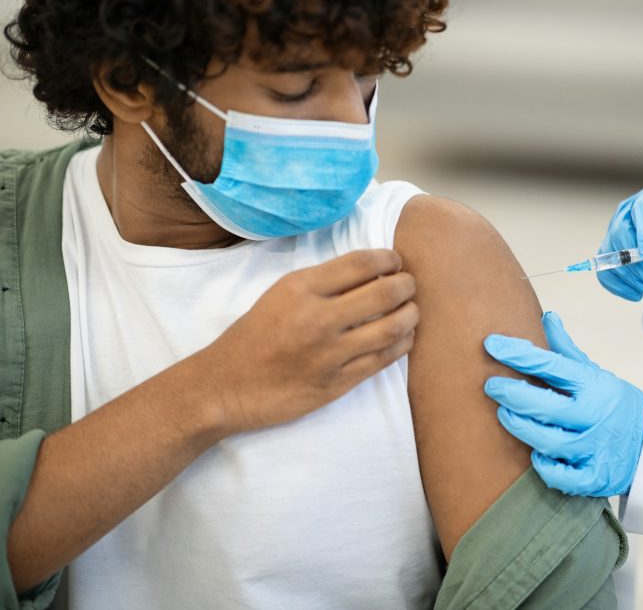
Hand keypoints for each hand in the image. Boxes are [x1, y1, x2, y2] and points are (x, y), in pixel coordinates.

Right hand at [197, 249, 418, 434]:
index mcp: (301, 289)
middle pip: (386, 292)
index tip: (396, 262)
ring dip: (412, 315)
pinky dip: (402, 344)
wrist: (226, 386)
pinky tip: (404, 337)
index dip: (390, 259)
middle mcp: (317, 319)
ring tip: (412, 310)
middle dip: (408, 285)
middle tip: (410, 285)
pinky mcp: (337, 384)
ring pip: (393, 328)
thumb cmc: (254, 336)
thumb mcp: (281, 295)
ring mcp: (330, 354)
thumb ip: (323, 282)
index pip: (362, 263)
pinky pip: (384, 359)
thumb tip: (373, 268)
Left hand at [484, 312, 642, 497]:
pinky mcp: (595, 477)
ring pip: (549, 442)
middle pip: (545, 406)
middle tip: (491, 386)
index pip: (551, 365)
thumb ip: (566, 350)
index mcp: (593, 385)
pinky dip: (546, 468)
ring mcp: (595, 448)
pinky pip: (563, 477)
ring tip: (505, 416)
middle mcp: (594, 416)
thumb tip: (547, 316)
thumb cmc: (614, 404)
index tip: (491, 344)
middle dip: (513, 394)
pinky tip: (535, 456)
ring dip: (522, 428)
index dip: (518, 354)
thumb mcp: (595, 374)